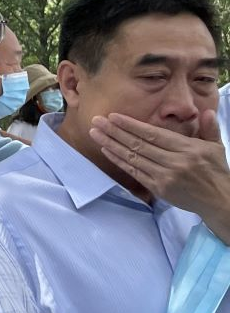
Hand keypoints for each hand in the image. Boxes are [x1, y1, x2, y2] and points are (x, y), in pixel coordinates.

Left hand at [91, 110, 229, 236]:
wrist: (219, 201)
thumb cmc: (216, 171)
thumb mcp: (216, 147)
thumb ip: (209, 128)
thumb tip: (206, 112)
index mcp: (188, 149)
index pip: (154, 134)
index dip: (132, 125)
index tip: (114, 116)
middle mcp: (175, 162)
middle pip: (139, 144)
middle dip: (115, 132)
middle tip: (96, 120)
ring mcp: (165, 176)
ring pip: (133, 158)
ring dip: (112, 144)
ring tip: (95, 133)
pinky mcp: (159, 188)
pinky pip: (135, 172)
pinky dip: (119, 161)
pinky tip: (107, 151)